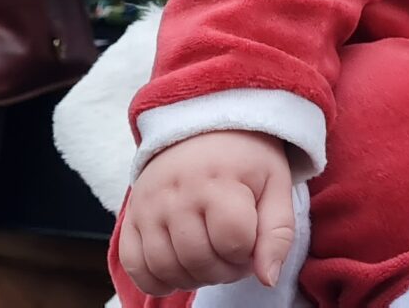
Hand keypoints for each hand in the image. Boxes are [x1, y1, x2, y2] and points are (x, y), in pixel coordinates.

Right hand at [117, 130, 294, 294]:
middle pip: (199, 261)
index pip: (233, 242)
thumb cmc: (244, 159)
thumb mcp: (275, 185)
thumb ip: (278, 233)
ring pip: (167, 269)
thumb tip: (268, 279)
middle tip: (232, 253)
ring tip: (209, 258)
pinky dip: (156, 280)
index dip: (248, 253)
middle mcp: (177, 194)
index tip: (251, 238)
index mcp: (218, 181)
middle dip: (224, 270)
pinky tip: (179, 269)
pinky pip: (134, 265)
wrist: (201, 128)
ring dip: (194, 277)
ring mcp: (148, 206)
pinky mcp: (131, 216)